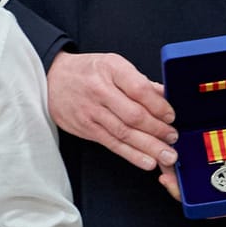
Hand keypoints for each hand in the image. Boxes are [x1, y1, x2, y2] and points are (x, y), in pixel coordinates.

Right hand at [46, 51, 176, 171]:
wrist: (52, 79)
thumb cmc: (88, 71)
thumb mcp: (114, 65)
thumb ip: (139, 81)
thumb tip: (166, 95)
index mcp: (111, 69)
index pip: (138, 89)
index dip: (158, 105)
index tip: (171, 116)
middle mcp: (100, 90)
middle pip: (133, 115)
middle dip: (157, 130)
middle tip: (173, 138)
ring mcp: (91, 111)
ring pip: (124, 133)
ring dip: (149, 147)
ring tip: (166, 155)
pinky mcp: (86, 128)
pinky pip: (112, 144)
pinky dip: (131, 154)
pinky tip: (147, 161)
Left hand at [155, 111, 225, 202]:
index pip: (221, 205)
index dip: (203, 206)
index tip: (192, 199)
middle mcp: (225, 179)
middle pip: (199, 193)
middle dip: (181, 189)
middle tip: (168, 180)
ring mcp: (213, 164)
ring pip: (189, 174)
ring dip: (174, 169)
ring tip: (162, 160)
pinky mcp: (206, 147)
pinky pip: (188, 152)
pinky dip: (177, 148)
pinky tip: (166, 142)